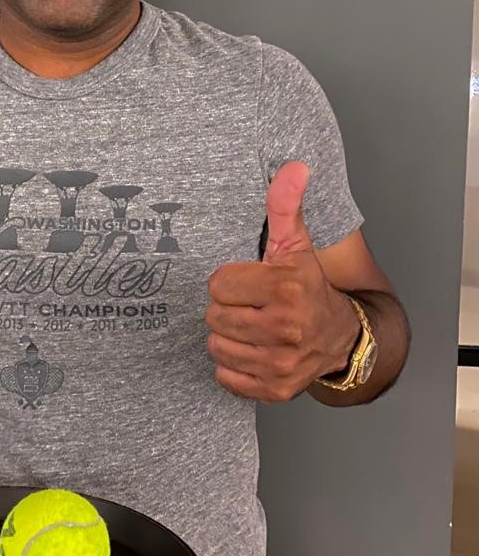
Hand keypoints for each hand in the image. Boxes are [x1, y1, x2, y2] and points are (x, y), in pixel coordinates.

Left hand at [206, 162, 358, 401]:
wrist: (341, 338)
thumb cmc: (308, 287)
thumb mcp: (296, 245)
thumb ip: (285, 206)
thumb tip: (294, 166)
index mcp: (287, 288)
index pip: (218, 285)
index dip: (231, 282)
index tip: (251, 282)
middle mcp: (286, 328)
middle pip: (214, 317)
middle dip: (229, 309)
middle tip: (252, 306)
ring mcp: (281, 363)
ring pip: (217, 346)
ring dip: (229, 337)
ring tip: (254, 327)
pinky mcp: (275, 390)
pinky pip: (225, 376)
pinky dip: (234, 366)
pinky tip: (255, 350)